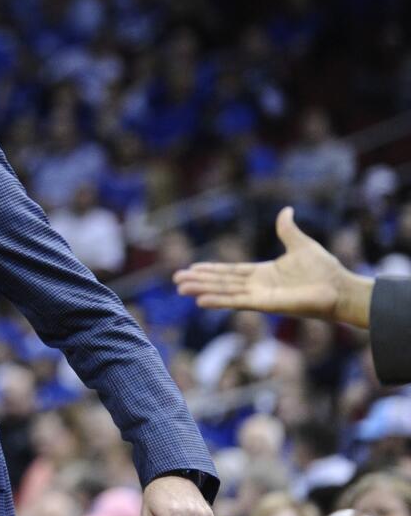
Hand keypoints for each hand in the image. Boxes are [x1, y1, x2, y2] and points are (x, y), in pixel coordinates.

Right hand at [173, 206, 372, 326]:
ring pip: (224, 291)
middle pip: (221, 282)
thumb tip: (285, 210)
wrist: (339, 287)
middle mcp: (257, 286)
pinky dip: (218, 301)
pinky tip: (200, 300)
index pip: (230, 271)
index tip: (192, 268)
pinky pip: (236, 302)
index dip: (211, 270)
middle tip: (176, 280)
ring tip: (181, 288)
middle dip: (198, 280)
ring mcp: (259, 296)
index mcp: (263, 273)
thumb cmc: (324, 269)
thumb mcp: (301, 244)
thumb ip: (287, 230)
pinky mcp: (265, 304)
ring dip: (202, 289)